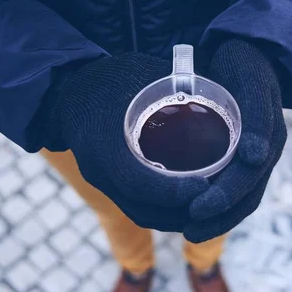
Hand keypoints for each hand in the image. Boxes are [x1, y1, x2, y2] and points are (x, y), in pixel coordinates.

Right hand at [39, 53, 208, 230]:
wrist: (68, 89)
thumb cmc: (110, 78)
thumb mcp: (142, 74)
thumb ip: (177, 88)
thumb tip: (223, 96)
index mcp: (105, 144)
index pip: (139, 183)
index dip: (174, 192)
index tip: (205, 186)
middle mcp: (100, 170)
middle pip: (145, 209)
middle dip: (183, 212)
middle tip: (218, 202)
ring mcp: (102, 181)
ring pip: (143, 214)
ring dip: (177, 217)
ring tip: (210, 206)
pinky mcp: (107, 185)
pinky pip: (138, 208)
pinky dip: (165, 211)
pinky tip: (191, 203)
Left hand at [184, 40, 286, 241]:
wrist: (250, 50)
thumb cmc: (245, 63)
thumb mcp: (251, 83)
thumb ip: (256, 117)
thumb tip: (254, 159)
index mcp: (270, 141)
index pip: (249, 184)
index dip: (223, 202)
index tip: (194, 212)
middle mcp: (265, 153)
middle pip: (246, 198)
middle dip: (219, 218)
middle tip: (187, 231)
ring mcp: (256, 155)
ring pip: (242, 198)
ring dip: (218, 218)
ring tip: (188, 230)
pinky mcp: (243, 153)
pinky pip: (234, 185)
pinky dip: (218, 202)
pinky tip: (194, 208)